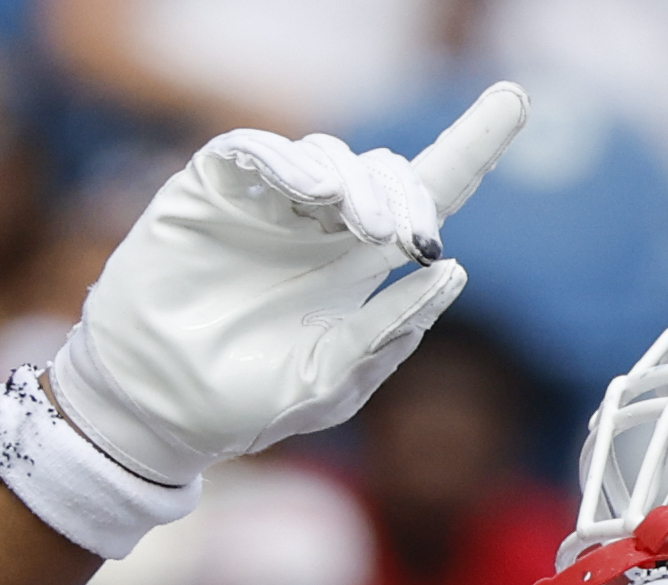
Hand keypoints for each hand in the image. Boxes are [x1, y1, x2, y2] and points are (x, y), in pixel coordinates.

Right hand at [46, 83, 526, 497]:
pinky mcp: (218, 188)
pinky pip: (261, 150)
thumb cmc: (241, 402)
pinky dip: (293, 161)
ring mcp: (271, 204)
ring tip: (363, 226)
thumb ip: (388, 333)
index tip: (515, 97)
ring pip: (334, 157)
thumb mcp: (329, 381)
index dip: (472, 146)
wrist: (152, 404)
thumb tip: (452, 272)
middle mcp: (323, 226)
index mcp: (359, 267)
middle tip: (403, 236)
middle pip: (389, 172)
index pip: (428, 196)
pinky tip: (310, 191)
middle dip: (409, 194)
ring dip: (358, 183)